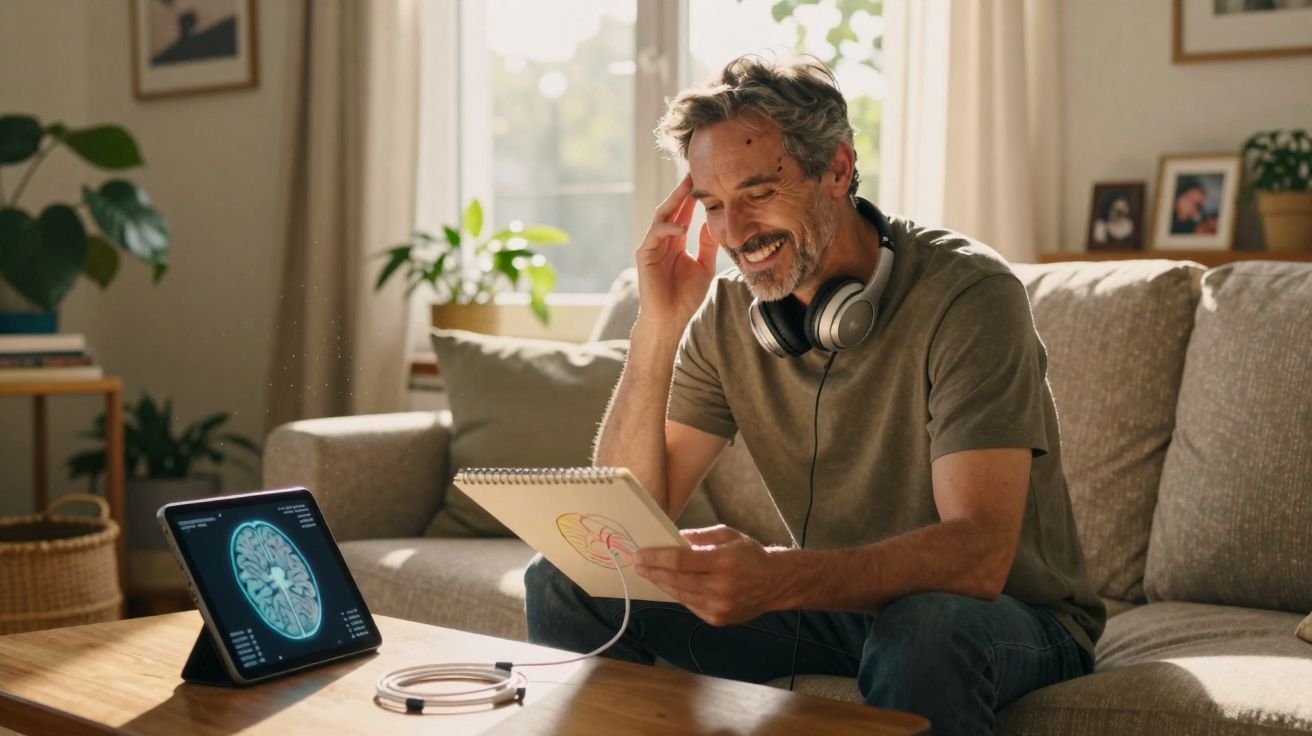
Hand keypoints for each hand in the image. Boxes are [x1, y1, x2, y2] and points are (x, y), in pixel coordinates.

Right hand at [634, 174, 718, 330]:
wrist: (670, 319)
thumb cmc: (686, 297)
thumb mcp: (704, 267)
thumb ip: (707, 245)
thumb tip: (711, 223)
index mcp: (676, 241)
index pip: (683, 213)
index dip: (692, 197)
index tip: (706, 181)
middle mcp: (663, 240)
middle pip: (671, 208)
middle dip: (682, 191)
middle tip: (695, 173)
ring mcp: (652, 246)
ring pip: (662, 216)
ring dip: (674, 202)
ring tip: (688, 189)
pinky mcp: (644, 255)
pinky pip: (655, 234)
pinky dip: (668, 228)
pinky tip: (682, 227)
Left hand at [635, 525, 781, 625]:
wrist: (775, 583)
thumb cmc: (750, 555)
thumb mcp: (727, 535)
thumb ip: (699, 536)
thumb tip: (672, 537)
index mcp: (723, 562)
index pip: (680, 561)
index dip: (657, 557)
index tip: (641, 554)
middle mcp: (721, 587)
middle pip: (676, 580)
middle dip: (653, 571)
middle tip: (638, 564)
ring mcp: (719, 606)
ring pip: (680, 595)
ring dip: (662, 584)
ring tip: (649, 574)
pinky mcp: (718, 619)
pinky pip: (690, 605)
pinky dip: (678, 594)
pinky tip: (669, 585)